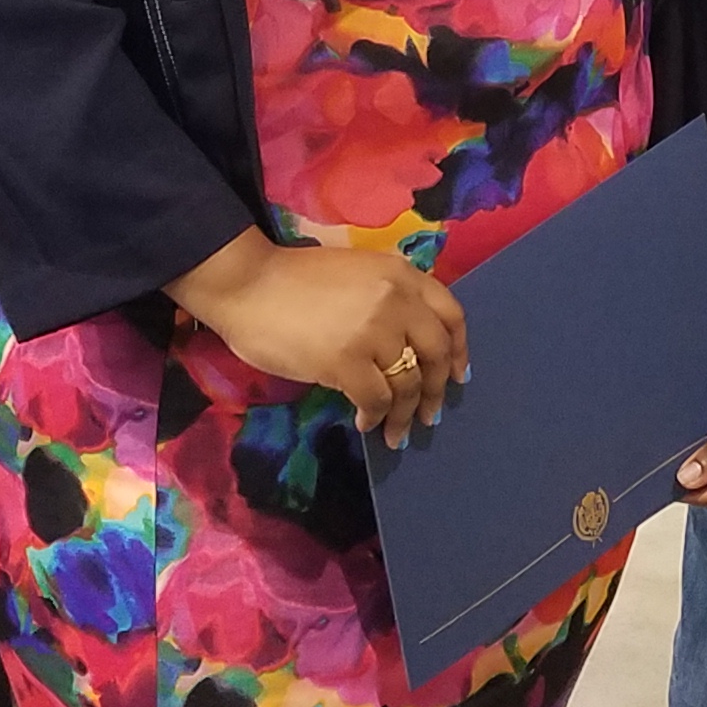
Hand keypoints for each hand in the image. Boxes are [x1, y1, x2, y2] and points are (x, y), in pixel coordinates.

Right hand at [165, 230, 465, 448]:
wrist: (247, 284)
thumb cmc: (292, 279)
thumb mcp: (356, 274)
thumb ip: (387, 299)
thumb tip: (404, 347)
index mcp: (400, 274)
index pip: (450, 314)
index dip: (459, 349)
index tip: (458, 375)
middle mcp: (396, 300)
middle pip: (437, 352)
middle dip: (438, 389)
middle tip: (430, 414)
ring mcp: (374, 330)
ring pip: (409, 383)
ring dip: (406, 414)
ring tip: (396, 433)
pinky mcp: (346, 360)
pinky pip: (377, 399)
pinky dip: (376, 417)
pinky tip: (366, 424)